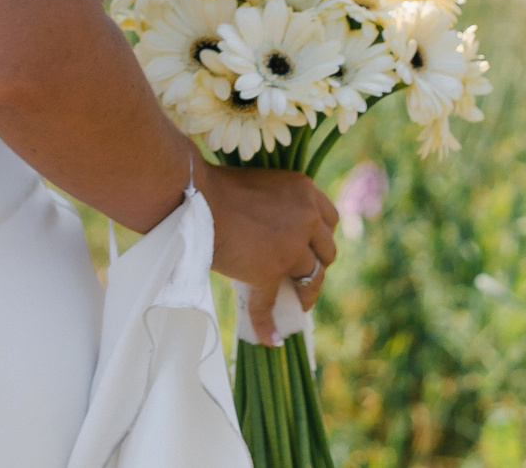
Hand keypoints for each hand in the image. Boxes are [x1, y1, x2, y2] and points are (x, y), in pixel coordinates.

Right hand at [198, 165, 338, 345]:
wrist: (195, 197)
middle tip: (301, 276)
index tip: (313, 248)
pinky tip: (268, 336)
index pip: (330, 220)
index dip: (321, 238)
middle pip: (327, 251)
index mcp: (305, 191)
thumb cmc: (217, 189)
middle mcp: (307, 217)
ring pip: (311, 278)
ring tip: (295, 304)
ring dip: (304, 294)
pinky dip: (267, 322)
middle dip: (316, 265)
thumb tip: (280, 241)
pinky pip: (270, 302)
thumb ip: (281, 208)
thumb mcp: (263, 188)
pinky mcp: (270, 271)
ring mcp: (291, 247)